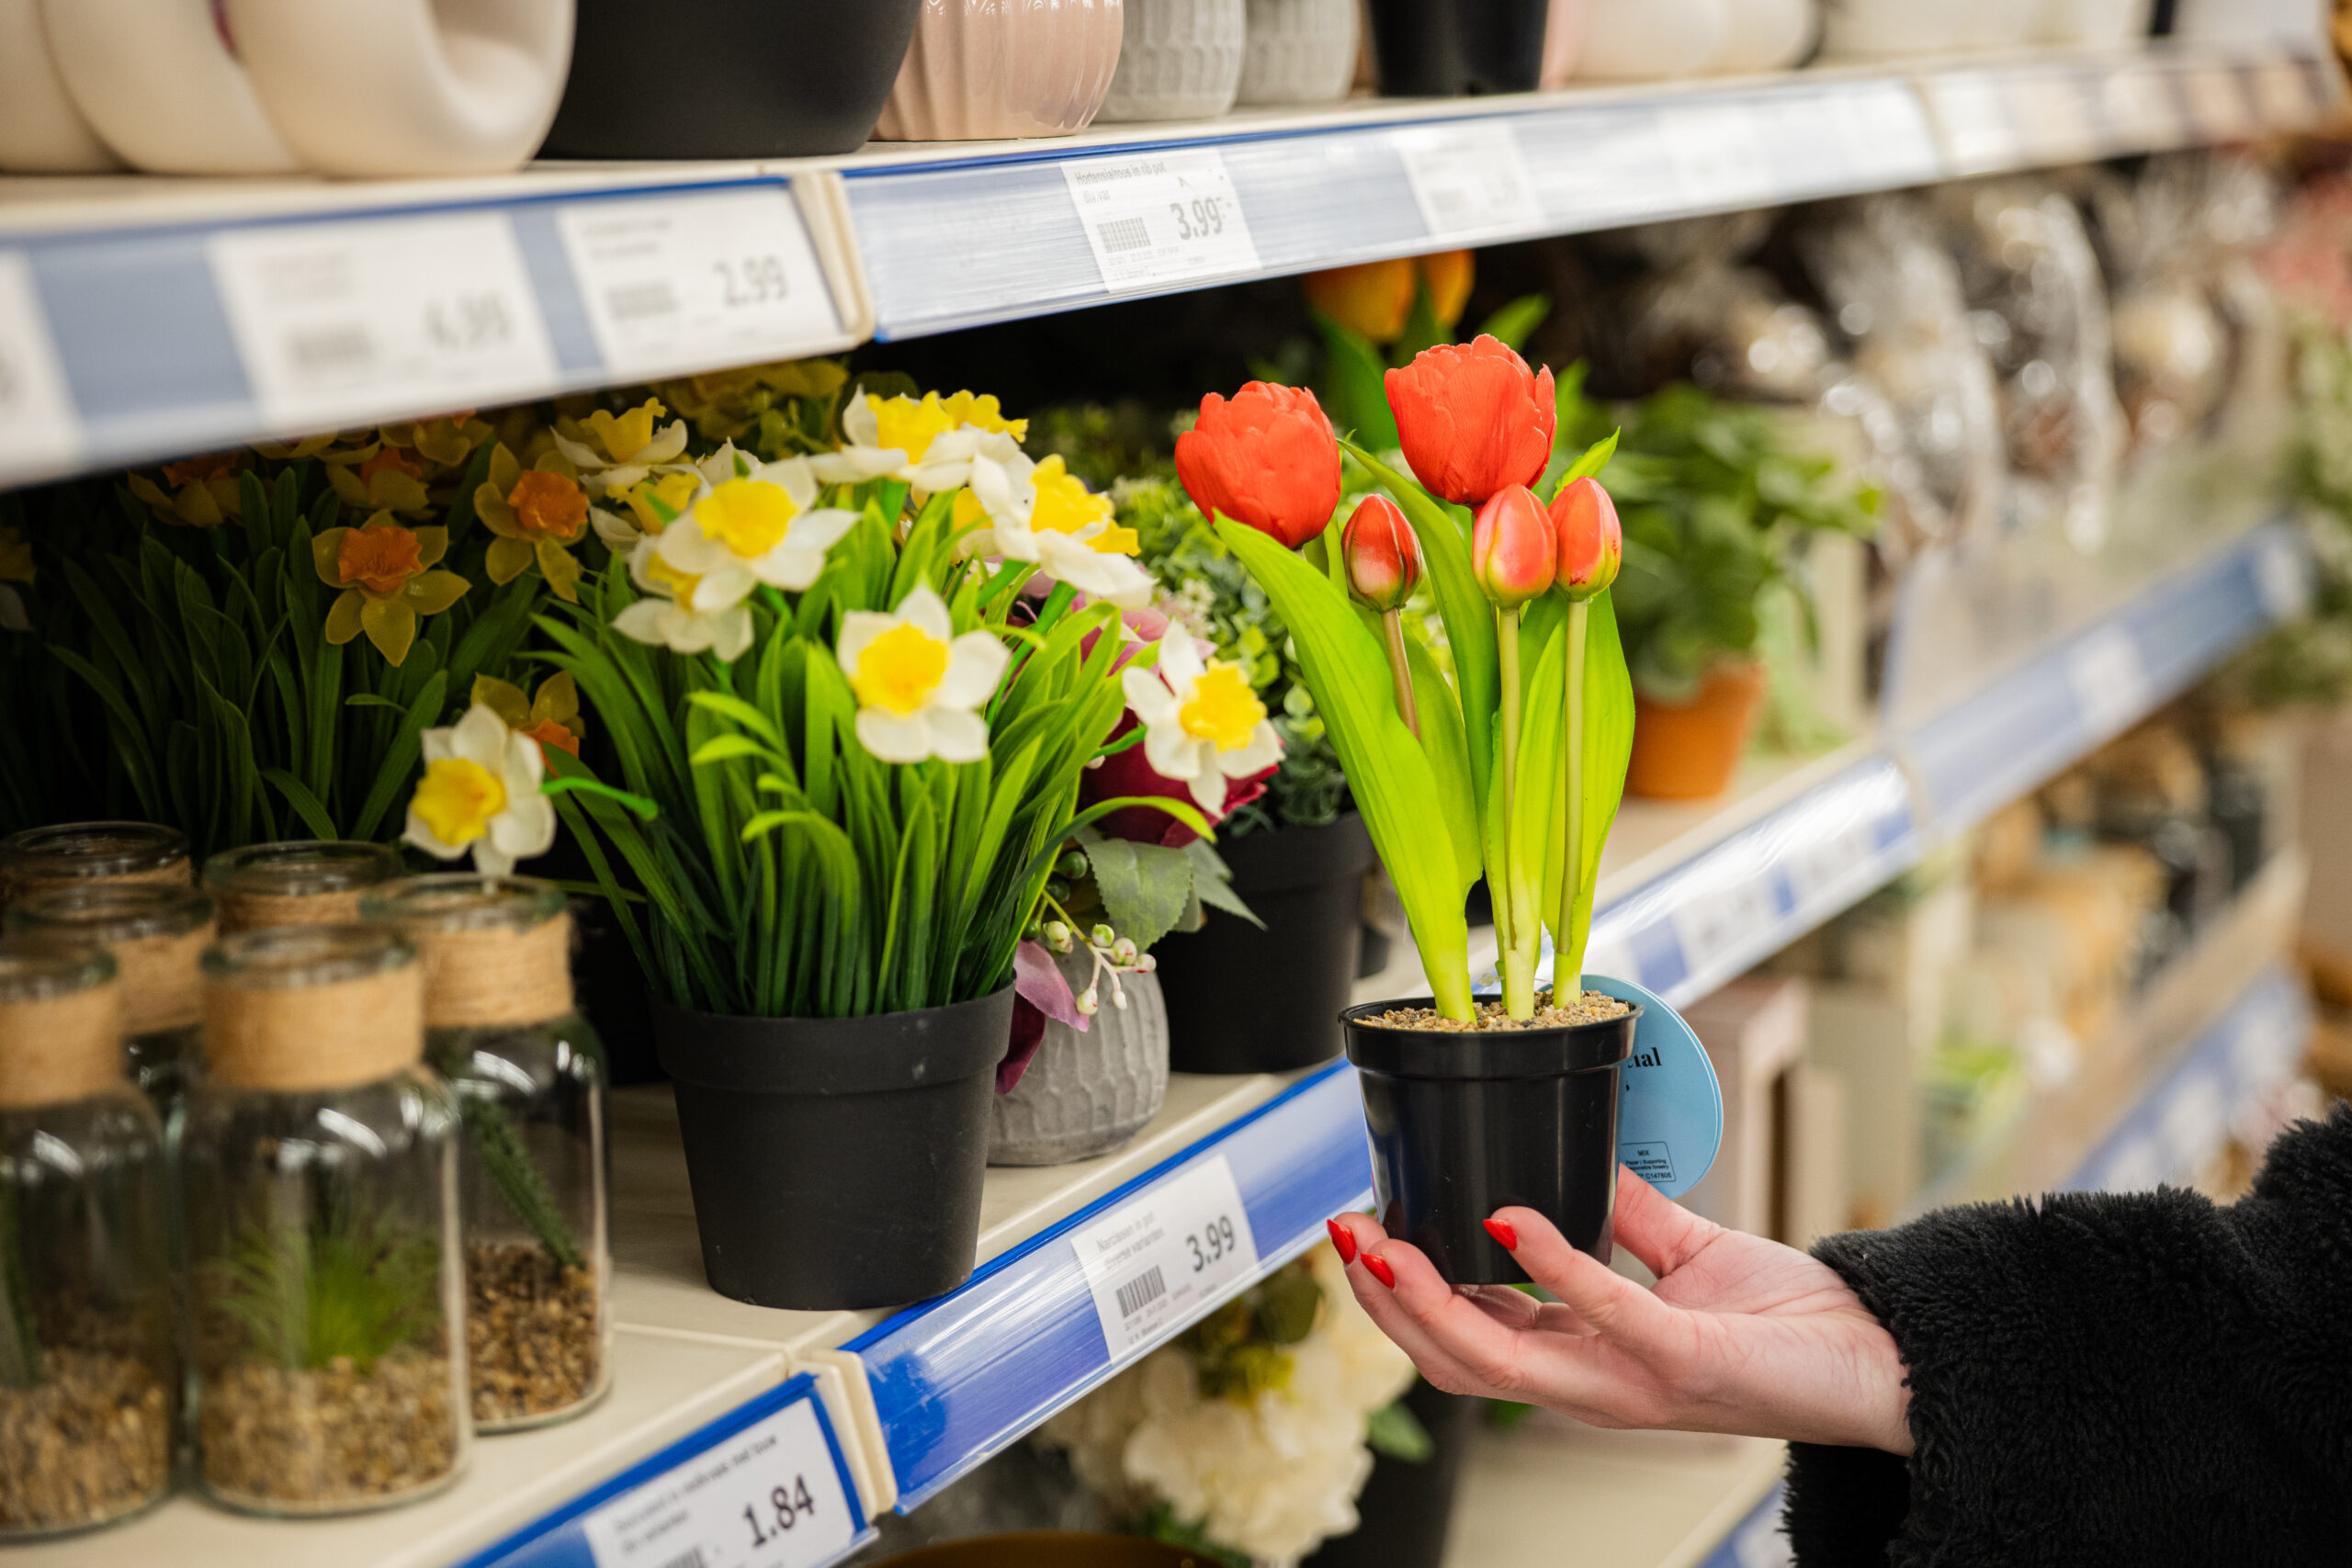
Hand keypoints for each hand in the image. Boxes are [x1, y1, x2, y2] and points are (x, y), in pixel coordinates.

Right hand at [1330, 1168, 1912, 1453]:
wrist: (1884, 1359)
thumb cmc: (1795, 1323)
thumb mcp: (1691, 1252)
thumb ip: (1628, 1215)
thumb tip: (1585, 1155)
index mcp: (1589, 1360)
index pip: (1470, 1340)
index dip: (1405, 1296)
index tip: (1363, 1234)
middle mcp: (1597, 1386)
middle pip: (1458, 1364)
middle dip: (1389, 1306)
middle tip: (1346, 1237)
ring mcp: (1634, 1384)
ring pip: (1499, 1363)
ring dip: (1431, 1302)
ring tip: (1387, 1244)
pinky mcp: (1684, 1364)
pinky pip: (1602, 1316)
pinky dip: (1549, 1268)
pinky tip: (1513, 1220)